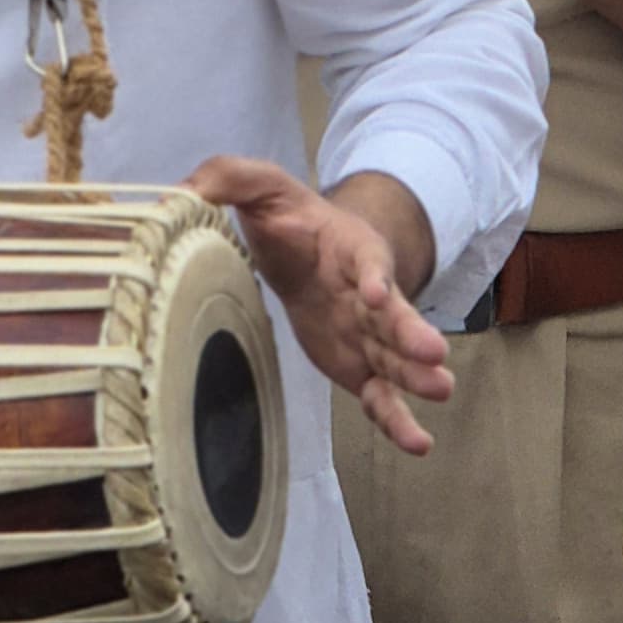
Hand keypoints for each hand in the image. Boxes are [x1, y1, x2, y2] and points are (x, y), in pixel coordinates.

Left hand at [188, 158, 453, 455]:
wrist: (305, 247)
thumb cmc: (287, 217)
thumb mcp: (258, 186)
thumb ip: (227, 178)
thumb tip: (182, 190)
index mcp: (351, 249)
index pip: (364, 260)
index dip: (369, 274)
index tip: (373, 292)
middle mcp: (368, 295)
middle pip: (392, 315)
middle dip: (411, 334)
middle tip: (435, 353)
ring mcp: (367, 335)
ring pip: (395, 359)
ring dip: (416, 377)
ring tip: (441, 390)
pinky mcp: (357, 368)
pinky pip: (381, 396)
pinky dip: (397, 419)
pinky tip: (418, 444)